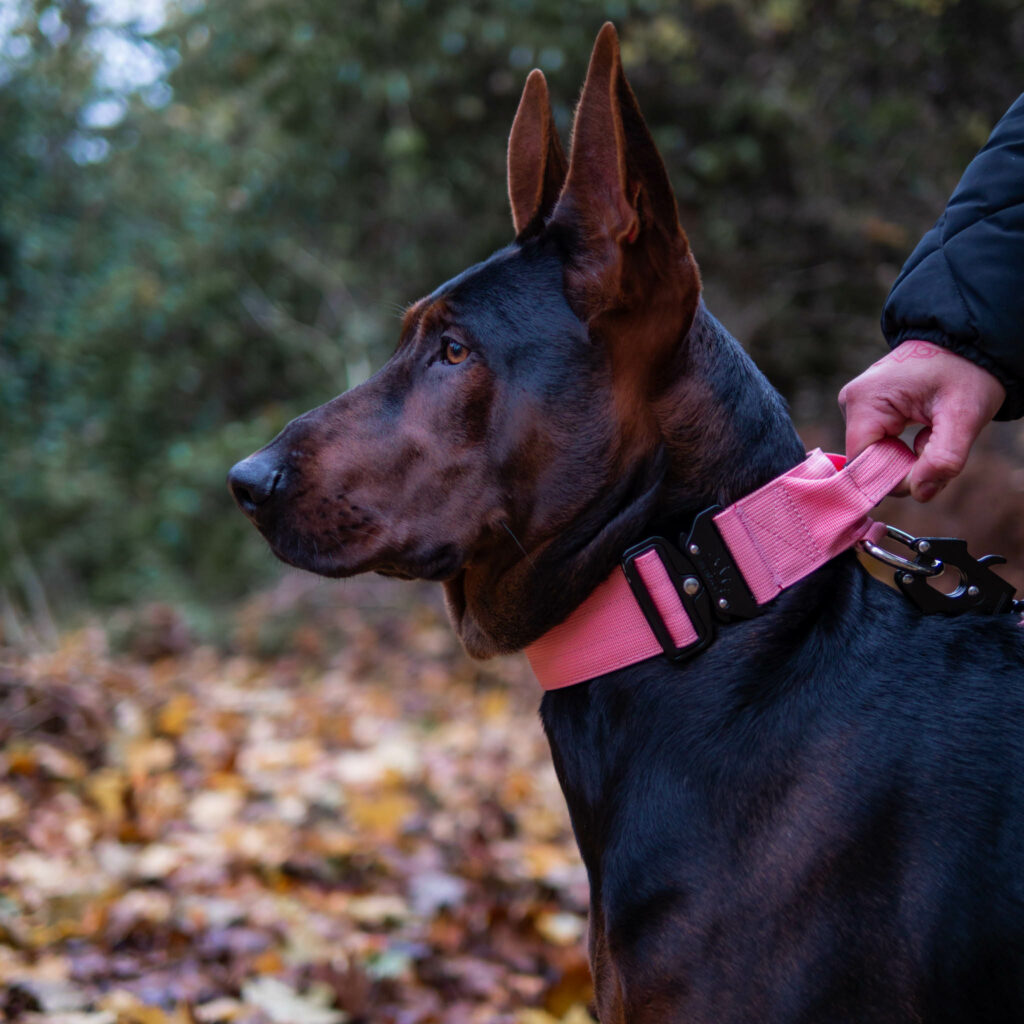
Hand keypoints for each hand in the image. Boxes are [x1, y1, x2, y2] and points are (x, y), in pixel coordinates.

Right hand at [838, 340, 1005, 501]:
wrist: (968, 343)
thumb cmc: (966, 372)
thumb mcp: (965, 416)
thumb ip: (944, 459)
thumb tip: (920, 493)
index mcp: (865, 402)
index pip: (863, 465)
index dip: (894, 479)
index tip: (928, 474)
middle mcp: (851, 403)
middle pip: (868, 462)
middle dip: (905, 470)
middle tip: (939, 454)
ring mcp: (857, 405)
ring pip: (875, 457)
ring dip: (907, 460)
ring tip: (934, 438)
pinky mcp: (867, 410)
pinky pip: (879, 445)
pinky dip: (904, 450)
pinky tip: (924, 433)